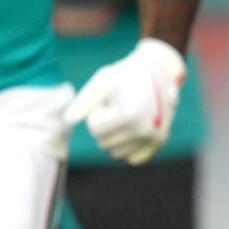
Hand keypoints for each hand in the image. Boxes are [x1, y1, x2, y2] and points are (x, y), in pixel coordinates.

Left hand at [66, 38, 186, 164]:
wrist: (161, 70)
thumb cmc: (127, 73)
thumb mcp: (105, 79)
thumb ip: (85, 100)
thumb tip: (68, 120)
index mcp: (130, 115)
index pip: (95, 129)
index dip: (97, 111)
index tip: (109, 98)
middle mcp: (144, 130)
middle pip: (103, 142)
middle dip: (105, 124)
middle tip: (119, 105)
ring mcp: (154, 138)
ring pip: (115, 153)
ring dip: (116, 135)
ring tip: (128, 113)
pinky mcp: (159, 143)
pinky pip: (131, 158)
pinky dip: (128, 146)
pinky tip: (134, 128)